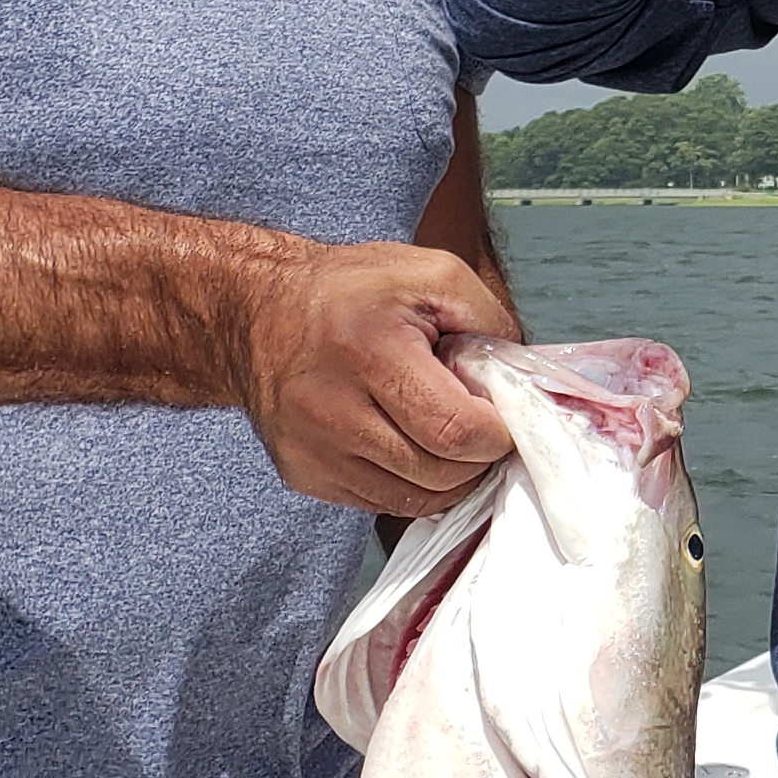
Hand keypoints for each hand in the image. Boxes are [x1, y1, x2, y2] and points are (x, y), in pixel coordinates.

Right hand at [232, 241, 521, 516]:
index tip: (501, 414)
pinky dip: (410, 485)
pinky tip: (409, 445)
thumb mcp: (432, 274)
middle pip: (440, 474)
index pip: (456, 431)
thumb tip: (522, 384)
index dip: (496, 433)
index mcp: (368, 349)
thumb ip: (490, 322)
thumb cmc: (352, 290)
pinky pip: (381, 504)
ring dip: (448, 476)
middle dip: (476, 457)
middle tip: (478, 424)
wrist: (256, 312)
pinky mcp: (302, 474)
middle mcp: (331, 407)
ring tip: (445, 432)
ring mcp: (311, 449)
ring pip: (414, 500)